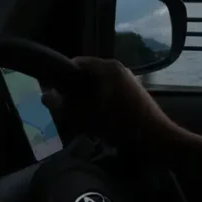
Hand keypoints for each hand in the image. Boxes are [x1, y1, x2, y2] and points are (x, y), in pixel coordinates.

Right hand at [45, 57, 181, 152]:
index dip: (61, 77)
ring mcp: (127, 80)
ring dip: (86, 100)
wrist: (157, 139)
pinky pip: (108, 93)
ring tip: (79, 118)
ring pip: (97, 86)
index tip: (53, 94)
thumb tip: (44, 96)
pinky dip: (99, 104)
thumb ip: (63, 106)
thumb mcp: (88, 117)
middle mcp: (118, 68)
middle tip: (65, 110)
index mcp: (108, 67)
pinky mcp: (132, 92)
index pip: (76, 63)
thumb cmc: (123, 125)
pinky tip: (96, 121)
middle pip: (86, 75)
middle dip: (74, 92)